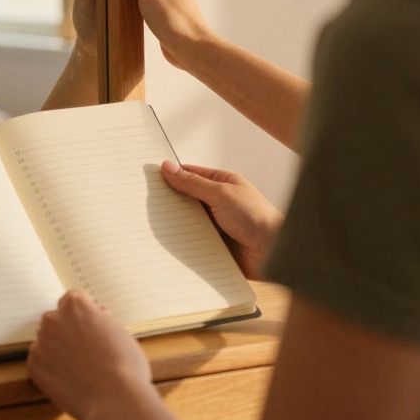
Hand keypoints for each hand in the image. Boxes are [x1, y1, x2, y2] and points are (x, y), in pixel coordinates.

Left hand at [28, 291, 155, 419]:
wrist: (115, 400)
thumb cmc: (125, 366)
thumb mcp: (120, 333)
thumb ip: (102, 320)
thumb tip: (96, 315)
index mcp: (75, 305)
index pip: (72, 300)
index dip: (83, 315)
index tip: (89, 327)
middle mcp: (53, 319)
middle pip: (56, 320)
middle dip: (67, 331)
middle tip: (84, 350)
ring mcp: (41, 341)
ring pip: (47, 341)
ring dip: (57, 349)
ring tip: (79, 369)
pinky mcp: (34, 364)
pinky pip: (41, 362)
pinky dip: (51, 369)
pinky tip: (69, 379)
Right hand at [161, 161, 282, 279]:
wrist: (275, 252)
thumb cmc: (256, 216)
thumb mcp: (221, 193)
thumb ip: (192, 183)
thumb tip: (168, 168)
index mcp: (222, 184)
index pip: (190, 175)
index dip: (171, 176)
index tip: (149, 178)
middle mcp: (218, 203)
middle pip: (186, 199)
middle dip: (169, 202)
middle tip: (144, 202)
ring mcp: (216, 225)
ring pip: (188, 222)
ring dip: (176, 224)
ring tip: (151, 224)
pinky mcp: (214, 245)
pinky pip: (193, 242)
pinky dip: (183, 242)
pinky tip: (167, 244)